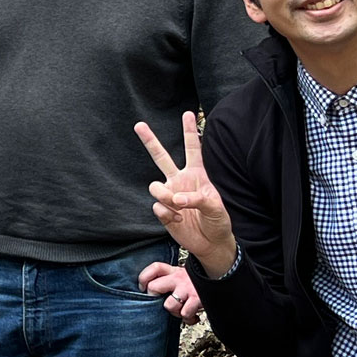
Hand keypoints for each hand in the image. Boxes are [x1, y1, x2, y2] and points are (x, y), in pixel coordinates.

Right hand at [135, 112, 237, 277]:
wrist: (210, 242)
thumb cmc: (218, 220)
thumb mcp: (216, 207)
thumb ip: (197, 198)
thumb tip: (176, 199)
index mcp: (197, 174)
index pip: (192, 148)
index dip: (189, 131)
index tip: (187, 114)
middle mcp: (180, 181)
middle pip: (161, 157)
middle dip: (150, 141)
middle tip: (139, 125)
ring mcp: (170, 195)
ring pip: (155, 186)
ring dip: (163, 194)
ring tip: (176, 204)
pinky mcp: (163, 211)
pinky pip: (157, 207)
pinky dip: (167, 214)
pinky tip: (178, 220)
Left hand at [140, 261, 202, 321]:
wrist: (224, 278)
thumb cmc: (200, 282)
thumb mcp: (185, 275)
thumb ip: (170, 278)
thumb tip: (153, 289)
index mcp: (174, 271)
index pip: (155, 268)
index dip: (144, 277)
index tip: (143, 287)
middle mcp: (179, 279)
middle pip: (154, 287)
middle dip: (154, 297)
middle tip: (161, 301)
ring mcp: (187, 289)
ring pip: (169, 305)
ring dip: (174, 312)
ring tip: (181, 310)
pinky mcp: (197, 300)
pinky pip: (186, 313)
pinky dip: (189, 319)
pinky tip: (192, 316)